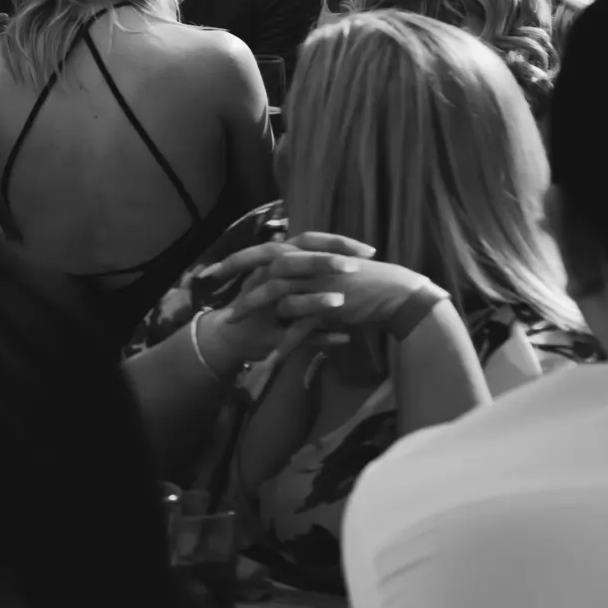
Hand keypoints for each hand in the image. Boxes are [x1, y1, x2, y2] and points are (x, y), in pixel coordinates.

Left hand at [194, 238, 444, 371]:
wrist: (398, 293)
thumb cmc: (365, 282)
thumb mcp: (330, 269)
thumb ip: (305, 269)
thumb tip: (282, 270)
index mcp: (307, 253)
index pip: (265, 250)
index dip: (237, 258)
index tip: (212, 269)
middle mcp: (310, 263)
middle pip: (264, 266)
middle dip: (235, 274)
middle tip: (209, 284)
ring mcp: (319, 283)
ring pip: (278, 297)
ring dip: (254, 311)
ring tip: (234, 325)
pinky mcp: (331, 305)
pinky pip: (303, 326)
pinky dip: (288, 343)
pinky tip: (272, 357)